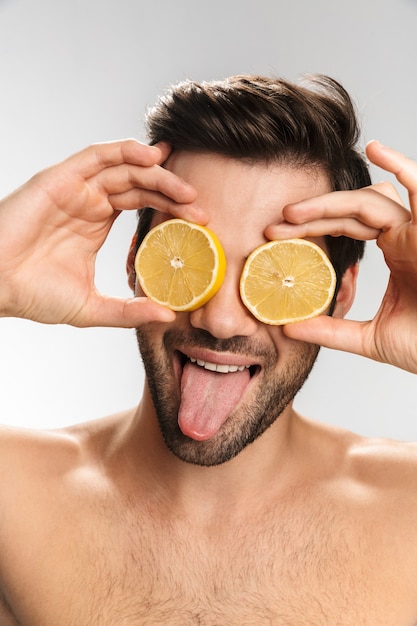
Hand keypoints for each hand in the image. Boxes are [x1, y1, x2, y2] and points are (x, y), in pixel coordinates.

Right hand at [0, 140, 204, 327]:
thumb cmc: (34, 296)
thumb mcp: (92, 307)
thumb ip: (129, 310)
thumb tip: (168, 317)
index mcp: (97, 223)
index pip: (143, 204)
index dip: (171, 207)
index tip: (200, 219)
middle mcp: (89, 201)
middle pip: (140, 184)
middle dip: (172, 191)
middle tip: (199, 205)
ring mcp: (75, 188)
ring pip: (124, 167)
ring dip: (156, 171)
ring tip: (184, 186)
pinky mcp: (60, 179)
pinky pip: (97, 156)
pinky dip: (125, 150)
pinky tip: (151, 157)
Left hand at [265, 141, 416, 373]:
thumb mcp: (370, 338)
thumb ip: (331, 330)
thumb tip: (288, 329)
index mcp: (397, 251)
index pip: (348, 226)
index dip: (312, 227)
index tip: (274, 236)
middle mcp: (408, 234)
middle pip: (352, 210)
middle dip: (311, 215)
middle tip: (273, 227)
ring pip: (373, 199)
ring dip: (332, 202)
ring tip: (294, 213)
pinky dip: (401, 165)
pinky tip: (376, 148)